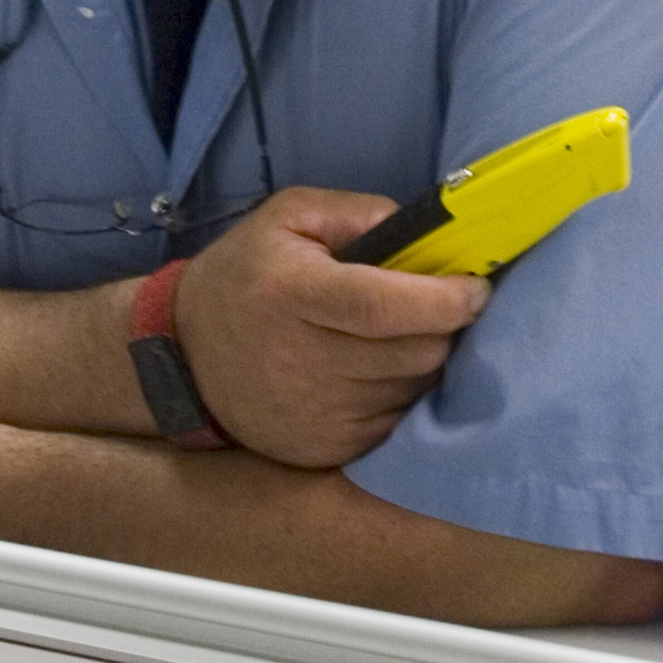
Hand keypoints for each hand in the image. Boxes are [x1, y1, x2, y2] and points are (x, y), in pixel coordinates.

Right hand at [172, 187, 489, 469]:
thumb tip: (425, 233)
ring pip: (410, 391)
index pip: (383, 306)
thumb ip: (357, 213)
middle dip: (444, 328)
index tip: (478, 289)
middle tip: (443, 308)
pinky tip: (382, 370)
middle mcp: (300, 359)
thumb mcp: (289, 216)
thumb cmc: (247, 272)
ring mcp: (312, 413)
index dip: (442, 300)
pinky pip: (393, 424)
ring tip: (405, 336)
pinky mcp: (321, 450)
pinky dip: (401, 395)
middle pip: (411, 353)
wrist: (184, 355)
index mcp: (290, 293)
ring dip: (424, 362)